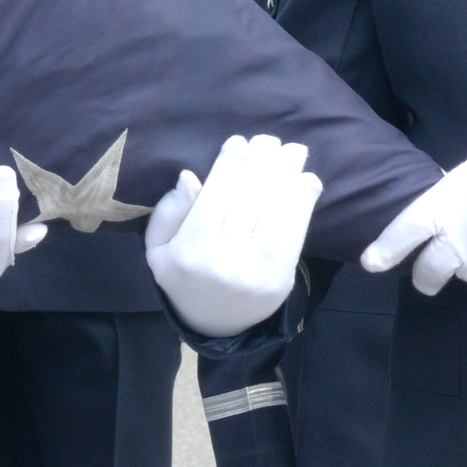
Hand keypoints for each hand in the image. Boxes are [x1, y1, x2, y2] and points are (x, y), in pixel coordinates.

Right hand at [144, 134, 321, 334]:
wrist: (214, 326)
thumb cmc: (183, 278)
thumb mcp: (158, 249)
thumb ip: (169, 213)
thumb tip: (190, 177)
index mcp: (190, 249)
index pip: (215, 194)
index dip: (230, 163)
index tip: (239, 142)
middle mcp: (224, 259)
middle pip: (248, 197)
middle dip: (262, 162)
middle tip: (269, 140)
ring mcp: (255, 271)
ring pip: (274, 211)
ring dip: (288, 175)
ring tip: (294, 151)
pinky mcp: (280, 279)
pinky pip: (295, 233)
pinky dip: (304, 203)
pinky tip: (308, 180)